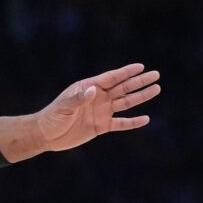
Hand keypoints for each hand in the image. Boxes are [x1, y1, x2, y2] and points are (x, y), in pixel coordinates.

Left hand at [31, 64, 160, 151]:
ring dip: (140, 96)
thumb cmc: (52, 117)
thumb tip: (93, 90)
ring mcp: (101, 111)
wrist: (46, 135)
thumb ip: (79, 99)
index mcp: (89, 87)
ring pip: (126, 102)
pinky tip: (146, 119)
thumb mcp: (64, 107)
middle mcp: (98, 97)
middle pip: (123, 88)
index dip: (126, 72)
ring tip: (156, 89)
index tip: (141, 66)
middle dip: (139, 82)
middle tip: (156, 75)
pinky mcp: (101, 126)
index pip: (111, 78)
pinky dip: (133, 122)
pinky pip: (121, 123)